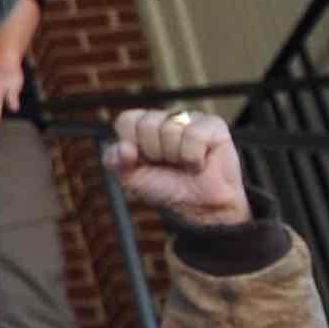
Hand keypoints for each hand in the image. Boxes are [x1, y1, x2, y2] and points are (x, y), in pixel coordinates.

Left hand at [108, 107, 249, 227]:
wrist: (200, 208)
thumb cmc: (166, 189)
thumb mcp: (130, 179)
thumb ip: (114, 162)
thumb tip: (124, 147)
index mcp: (143, 127)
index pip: (126, 120)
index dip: (131, 144)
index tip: (143, 161)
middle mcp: (166, 119)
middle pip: (146, 123)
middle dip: (154, 152)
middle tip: (167, 164)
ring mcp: (190, 119)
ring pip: (170, 129)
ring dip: (175, 157)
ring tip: (184, 165)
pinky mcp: (214, 125)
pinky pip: (194, 135)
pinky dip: (193, 157)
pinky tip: (199, 163)